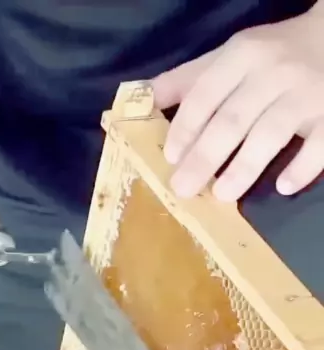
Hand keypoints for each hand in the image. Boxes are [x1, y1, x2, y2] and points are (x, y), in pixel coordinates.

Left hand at [152, 5, 323, 199]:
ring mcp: (306, 93)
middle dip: (204, 157)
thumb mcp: (232, 55)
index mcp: (242, 56)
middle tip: (183, 189)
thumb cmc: (275, 53)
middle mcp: (273, 72)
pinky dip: (302, 167)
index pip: (206, 93)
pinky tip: (283, 187)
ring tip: (222, 195)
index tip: (171, 157)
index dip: (186, 127)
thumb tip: (143, 99)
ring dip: (244, 167)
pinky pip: (319, 145)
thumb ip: (191, 78)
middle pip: (233, 120)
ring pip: (270, 134)